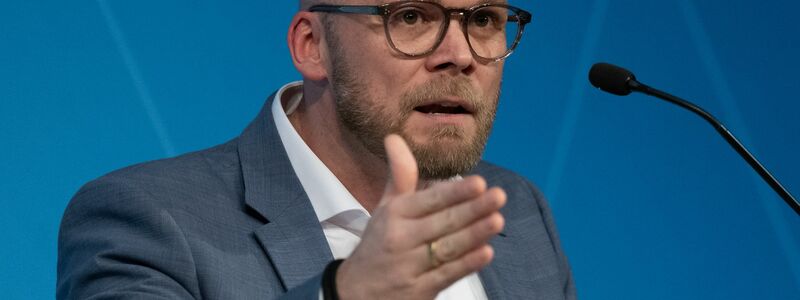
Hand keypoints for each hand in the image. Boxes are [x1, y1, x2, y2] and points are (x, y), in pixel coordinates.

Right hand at [335, 134, 505, 299]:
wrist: (355, 293)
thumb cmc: (378, 244)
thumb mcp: (384, 208)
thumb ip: (399, 176)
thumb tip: (394, 137)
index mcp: (394, 215)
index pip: (428, 201)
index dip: (454, 192)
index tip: (479, 182)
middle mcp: (400, 239)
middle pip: (442, 223)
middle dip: (472, 209)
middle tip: (498, 196)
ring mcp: (410, 267)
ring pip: (447, 248)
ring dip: (474, 235)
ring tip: (498, 220)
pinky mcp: (419, 291)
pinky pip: (446, 275)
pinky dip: (466, 264)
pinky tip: (486, 252)